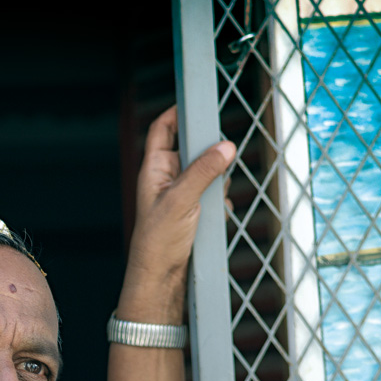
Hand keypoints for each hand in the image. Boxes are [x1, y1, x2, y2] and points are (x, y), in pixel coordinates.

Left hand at [128, 107, 235, 297]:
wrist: (162, 280)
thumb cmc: (158, 241)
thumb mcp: (182, 201)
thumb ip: (203, 172)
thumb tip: (226, 146)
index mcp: (154, 169)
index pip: (162, 129)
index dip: (176, 112)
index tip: (196, 100)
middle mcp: (166, 179)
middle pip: (191, 148)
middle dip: (208, 153)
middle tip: (220, 157)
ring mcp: (181, 195)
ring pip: (207, 172)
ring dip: (217, 181)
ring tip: (213, 198)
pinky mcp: (194, 211)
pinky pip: (214, 195)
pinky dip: (219, 201)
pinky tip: (216, 215)